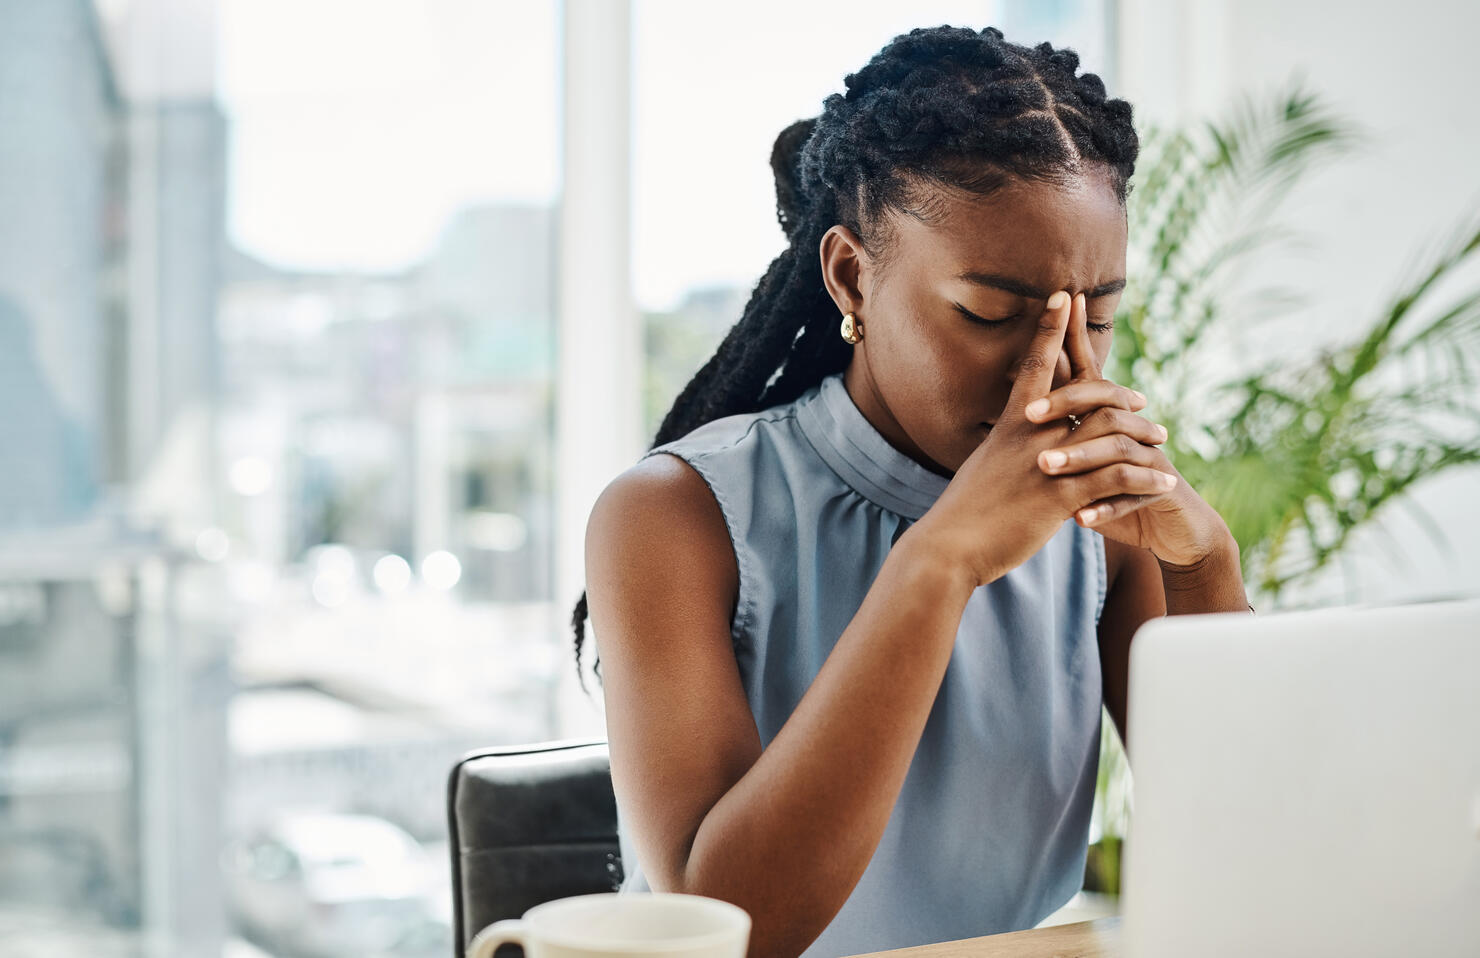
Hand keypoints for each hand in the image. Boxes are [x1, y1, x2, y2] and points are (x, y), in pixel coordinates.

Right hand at [908, 291, 1183, 587]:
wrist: (948, 547)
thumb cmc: (962, 513)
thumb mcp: (982, 469)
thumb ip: (1004, 452)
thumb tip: (1012, 447)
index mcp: (1009, 425)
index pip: (1035, 364)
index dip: (1050, 327)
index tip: (1065, 295)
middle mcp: (1030, 435)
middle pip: (1088, 393)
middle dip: (1121, 390)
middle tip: (1142, 398)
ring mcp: (1047, 464)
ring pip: (1111, 433)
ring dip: (1144, 434)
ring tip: (1163, 440)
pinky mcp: (1060, 497)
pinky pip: (1116, 480)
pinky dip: (1145, 477)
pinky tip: (1164, 482)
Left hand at [1025, 293, 1232, 566]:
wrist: (1170, 526)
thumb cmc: (1114, 489)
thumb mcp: (1083, 461)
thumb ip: (1060, 432)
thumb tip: (1020, 402)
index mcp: (1106, 418)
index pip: (1088, 373)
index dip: (1073, 340)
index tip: (1056, 308)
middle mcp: (1131, 429)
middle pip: (1103, 403)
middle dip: (1067, 403)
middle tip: (1029, 414)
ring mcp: (1149, 458)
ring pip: (1116, 449)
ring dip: (1080, 457)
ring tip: (1046, 466)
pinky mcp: (1162, 490)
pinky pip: (1134, 496)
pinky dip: (1106, 508)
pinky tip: (1080, 518)